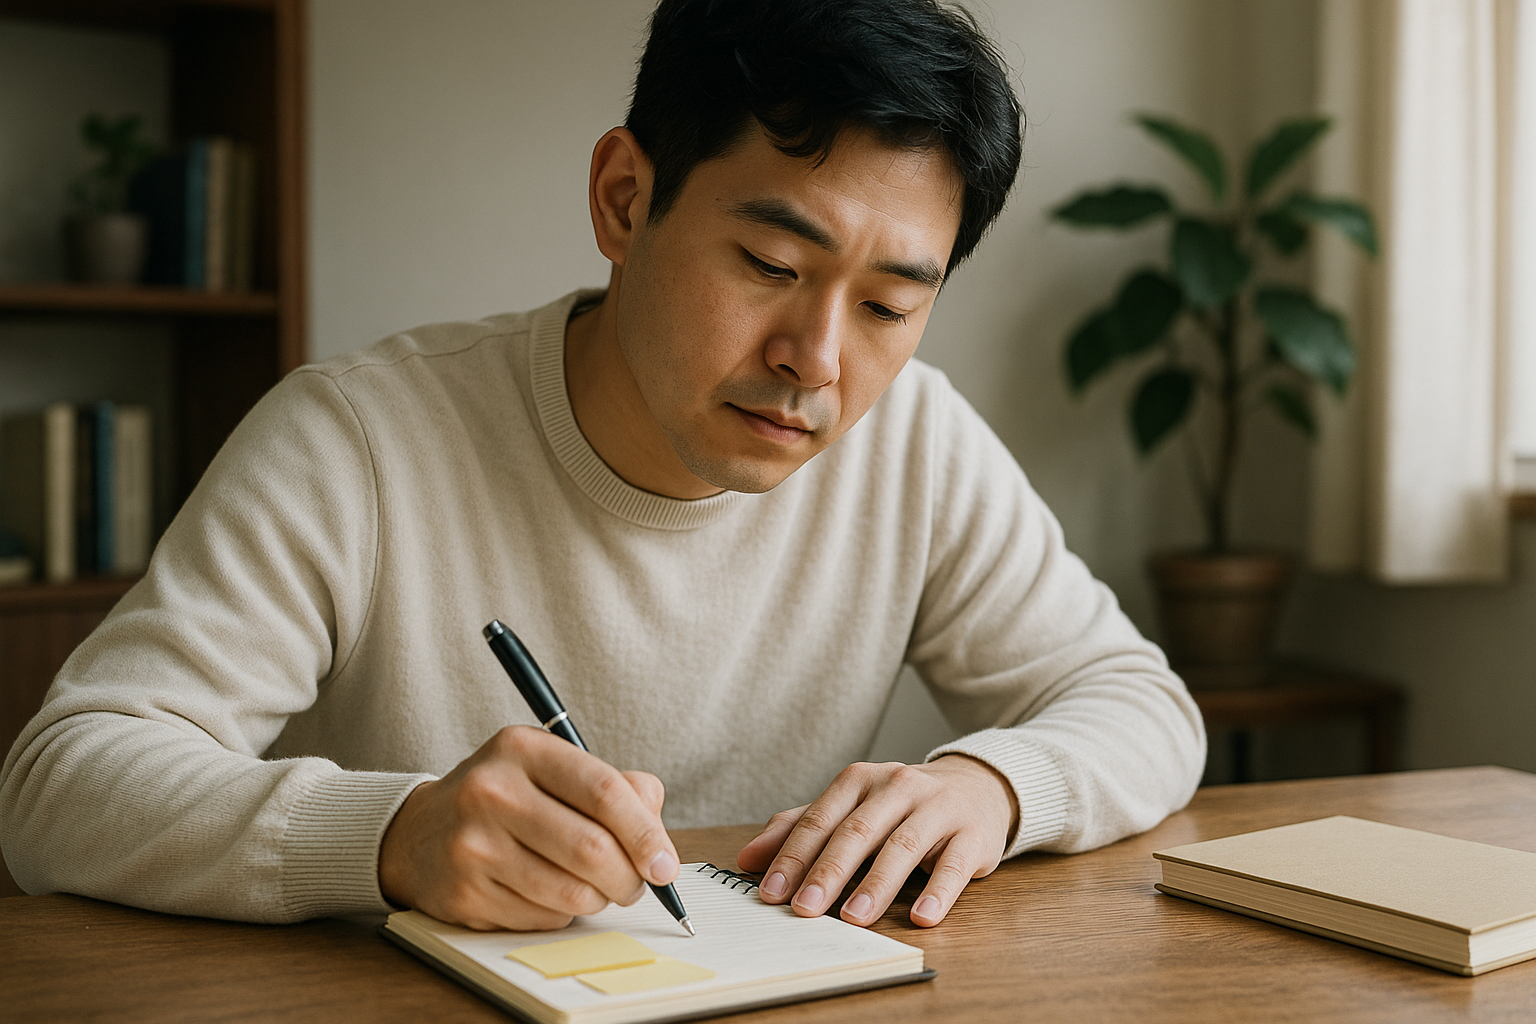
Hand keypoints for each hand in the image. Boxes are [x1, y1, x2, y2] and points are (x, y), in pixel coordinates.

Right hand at [378, 725, 679, 930]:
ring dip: (600, 899)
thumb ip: (618, 788)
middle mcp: (492, 791)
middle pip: (592, 848)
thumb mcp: (555, 769)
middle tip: (637, 885)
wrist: (419, 833)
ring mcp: (473, 844)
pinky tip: (550, 893)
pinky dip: (563, 913)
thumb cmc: (508, 799)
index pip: (604, 791)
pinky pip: (542, 917)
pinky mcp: (464, 894)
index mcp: (523, 749)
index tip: (665, 864)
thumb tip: (658, 842)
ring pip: (572, 891)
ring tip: (597, 887)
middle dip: (630, 878)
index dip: (646, 833)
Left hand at [736, 755, 1018, 927]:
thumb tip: (748, 859)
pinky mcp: (971, 833)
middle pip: (856, 832)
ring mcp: (936, 807)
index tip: (771, 893)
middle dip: (828, 872)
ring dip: (876, 885)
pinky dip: (937, 891)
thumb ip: (801, 829)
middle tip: (805, 909)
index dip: (793, 857)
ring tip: (854, 918)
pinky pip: (953, 864)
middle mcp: (897, 787)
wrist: (975, 787)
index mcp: (859, 780)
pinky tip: (921, 916)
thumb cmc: (901, 805)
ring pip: (902, 846)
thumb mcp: (851, 807)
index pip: (819, 819)